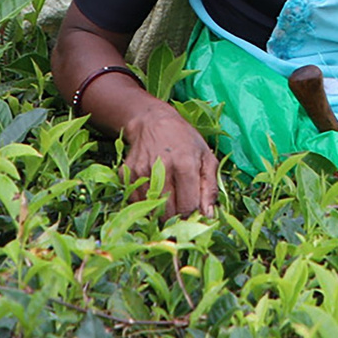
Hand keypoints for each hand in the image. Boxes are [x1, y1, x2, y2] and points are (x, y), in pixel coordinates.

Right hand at [121, 102, 219, 218]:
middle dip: (177, 216)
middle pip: (169, 213)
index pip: (188, 207)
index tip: (194, 209)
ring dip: (161, 210)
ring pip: (152, 210)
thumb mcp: (206, 158)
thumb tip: (208, 216)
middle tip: (181, 206)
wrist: (152, 121)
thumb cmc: (185, 140)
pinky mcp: (127, 174)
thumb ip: (211, 188)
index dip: (193, 213)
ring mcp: (141, 172)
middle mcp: (161, 169)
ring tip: (168, 195)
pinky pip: (137, 202)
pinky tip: (154, 188)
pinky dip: (146, 202)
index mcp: (184, 165)